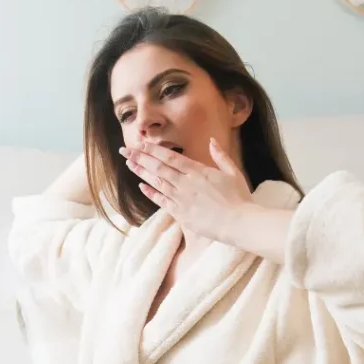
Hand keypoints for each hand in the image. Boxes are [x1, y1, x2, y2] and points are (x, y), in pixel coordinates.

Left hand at [120, 138, 253, 242]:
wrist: (239, 223)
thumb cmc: (239, 198)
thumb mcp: (233, 172)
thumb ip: (220, 155)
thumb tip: (211, 141)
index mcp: (198, 170)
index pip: (170, 156)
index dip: (153, 149)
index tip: (140, 143)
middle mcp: (186, 182)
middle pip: (158, 167)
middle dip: (140, 157)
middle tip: (124, 150)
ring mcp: (182, 198)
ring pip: (157, 182)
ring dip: (141, 172)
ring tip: (128, 164)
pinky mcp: (181, 214)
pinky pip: (161, 201)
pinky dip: (151, 193)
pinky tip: (140, 186)